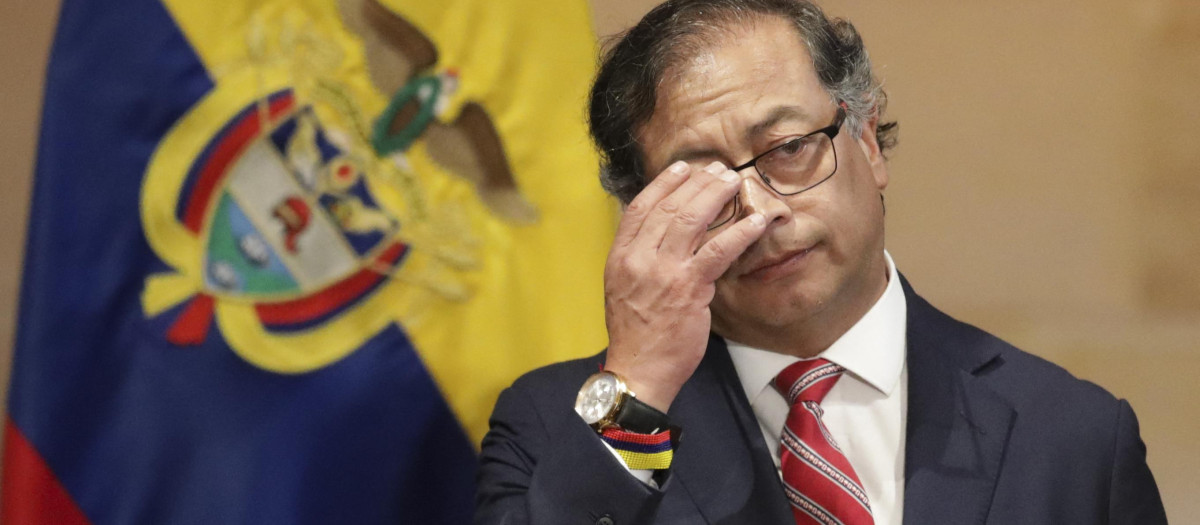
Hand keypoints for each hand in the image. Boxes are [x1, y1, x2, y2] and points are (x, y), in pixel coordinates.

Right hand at [603, 161, 768, 411]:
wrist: (639, 369)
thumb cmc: (635, 333)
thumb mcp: (622, 288)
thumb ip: (638, 258)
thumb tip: (658, 232)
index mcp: (620, 256)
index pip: (640, 207)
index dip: (663, 183)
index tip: (683, 169)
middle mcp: (638, 258)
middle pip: (669, 207)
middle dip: (697, 183)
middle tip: (719, 171)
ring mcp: (663, 271)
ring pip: (692, 220)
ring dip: (717, 196)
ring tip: (735, 183)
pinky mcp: (689, 288)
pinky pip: (719, 250)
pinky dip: (739, 232)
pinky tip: (755, 222)